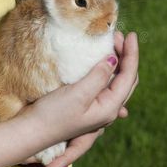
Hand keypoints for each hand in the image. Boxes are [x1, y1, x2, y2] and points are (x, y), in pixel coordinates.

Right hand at [43, 31, 138, 166]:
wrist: (33, 131)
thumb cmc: (54, 114)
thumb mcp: (78, 94)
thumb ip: (98, 77)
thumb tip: (114, 60)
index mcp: (110, 107)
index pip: (129, 76)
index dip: (132, 54)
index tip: (132, 34)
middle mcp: (110, 109)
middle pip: (127, 78)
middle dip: (127, 56)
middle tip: (117, 36)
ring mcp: (100, 107)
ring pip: (118, 80)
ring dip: (119, 61)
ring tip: (112, 43)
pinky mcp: (90, 103)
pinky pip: (107, 83)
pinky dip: (109, 69)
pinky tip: (104, 61)